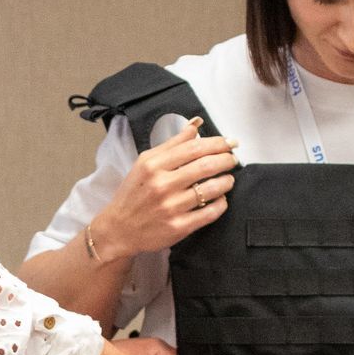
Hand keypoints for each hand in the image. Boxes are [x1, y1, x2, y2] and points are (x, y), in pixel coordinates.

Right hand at [89, 120, 238, 260]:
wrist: (120, 229)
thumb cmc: (134, 194)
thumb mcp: (145, 163)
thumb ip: (172, 144)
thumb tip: (195, 125)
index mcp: (153, 165)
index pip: (193, 148)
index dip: (217, 143)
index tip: (229, 143)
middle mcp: (162, 185)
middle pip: (205, 166)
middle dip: (226, 160)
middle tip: (233, 159)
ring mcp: (171, 207)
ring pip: (211, 189)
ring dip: (226, 181)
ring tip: (228, 179)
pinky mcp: (178, 227)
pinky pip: (209, 212)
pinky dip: (221, 203)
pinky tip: (220, 199)